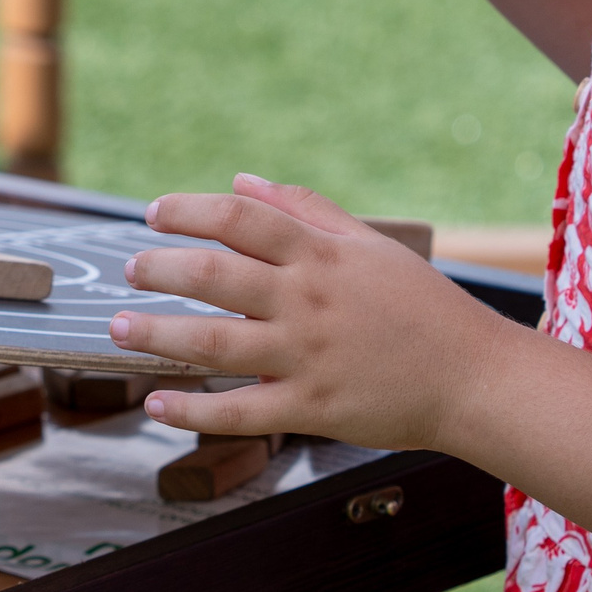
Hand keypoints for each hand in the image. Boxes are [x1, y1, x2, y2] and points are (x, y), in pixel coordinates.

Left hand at [111, 173, 516, 451]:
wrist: (474, 377)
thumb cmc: (422, 307)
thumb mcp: (370, 245)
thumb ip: (306, 209)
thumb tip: (243, 180)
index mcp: (321, 255)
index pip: (240, 218)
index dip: (189, 211)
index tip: (155, 214)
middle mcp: (308, 301)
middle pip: (214, 276)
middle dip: (159, 269)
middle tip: (128, 269)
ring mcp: (307, 356)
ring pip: (214, 344)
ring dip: (157, 334)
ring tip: (117, 330)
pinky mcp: (312, 407)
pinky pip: (240, 411)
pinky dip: (192, 410)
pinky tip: (157, 403)